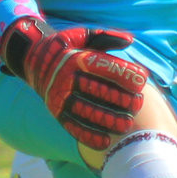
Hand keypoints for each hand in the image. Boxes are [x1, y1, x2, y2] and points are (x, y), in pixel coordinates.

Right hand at [4, 17, 148, 148]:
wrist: (34, 61)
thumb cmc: (68, 48)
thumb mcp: (83, 36)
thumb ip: (106, 37)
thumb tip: (129, 40)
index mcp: (75, 59)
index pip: (103, 67)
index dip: (124, 74)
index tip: (142, 80)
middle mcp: (65, 79)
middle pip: (97, 91)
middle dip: (120, 99)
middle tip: (138, 104)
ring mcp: (60, 98)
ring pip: (86, 111)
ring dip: (108, 120)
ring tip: (127, 125)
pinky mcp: (56, 113)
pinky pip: (73, 127)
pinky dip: (89, 136)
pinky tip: (106, 141)